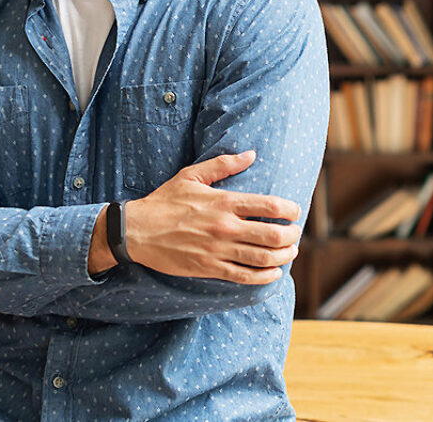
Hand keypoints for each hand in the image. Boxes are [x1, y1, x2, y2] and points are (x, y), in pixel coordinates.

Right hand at [122, 150, 301, 283]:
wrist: (136, 231)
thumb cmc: (164, 201)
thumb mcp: (192, 175)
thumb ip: (224, 164)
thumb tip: (251, 154)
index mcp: (224, 202)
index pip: (270, 206)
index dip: (290, 210)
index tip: (295, 211)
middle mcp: (225, 227)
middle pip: (273, 235)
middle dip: (292, 236)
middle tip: (295, 234)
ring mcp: (218, 250)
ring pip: (262, 258)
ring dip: (283, 257)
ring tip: (289, 252)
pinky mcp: (209, 269)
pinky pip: (244, 277)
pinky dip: (264, 277)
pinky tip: (273, 274)